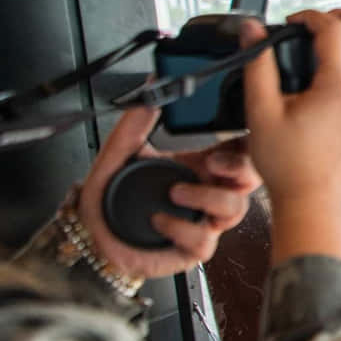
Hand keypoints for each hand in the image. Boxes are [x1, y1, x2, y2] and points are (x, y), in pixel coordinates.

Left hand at [77, 104, 263, 281]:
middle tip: (213, 163)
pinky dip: (183, 227)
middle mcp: (206, 193)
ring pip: (235, 209)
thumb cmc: (108, 198)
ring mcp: (203, 221)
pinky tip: (159, 220)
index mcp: (197, 166)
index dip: (246, 143)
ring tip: (175, 193)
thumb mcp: (119, 152)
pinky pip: (205, 239)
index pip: (237, 150)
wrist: (90, 234)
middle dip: (241, 168)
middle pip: (251, 178)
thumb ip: (135, 122)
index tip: (237, 135)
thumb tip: (149, 90)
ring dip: (209, 197)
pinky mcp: (192, 249)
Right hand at [240, 10, 340, 212]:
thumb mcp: (260, 111)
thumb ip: (256, 65)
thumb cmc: (287, 167)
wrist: (311, 203)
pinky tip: (318, 84)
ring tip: (315, 51)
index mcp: (338, 87)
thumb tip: (252, 31)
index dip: (310, 16)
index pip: (334, 29)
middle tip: (324, 19)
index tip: (292, 21)